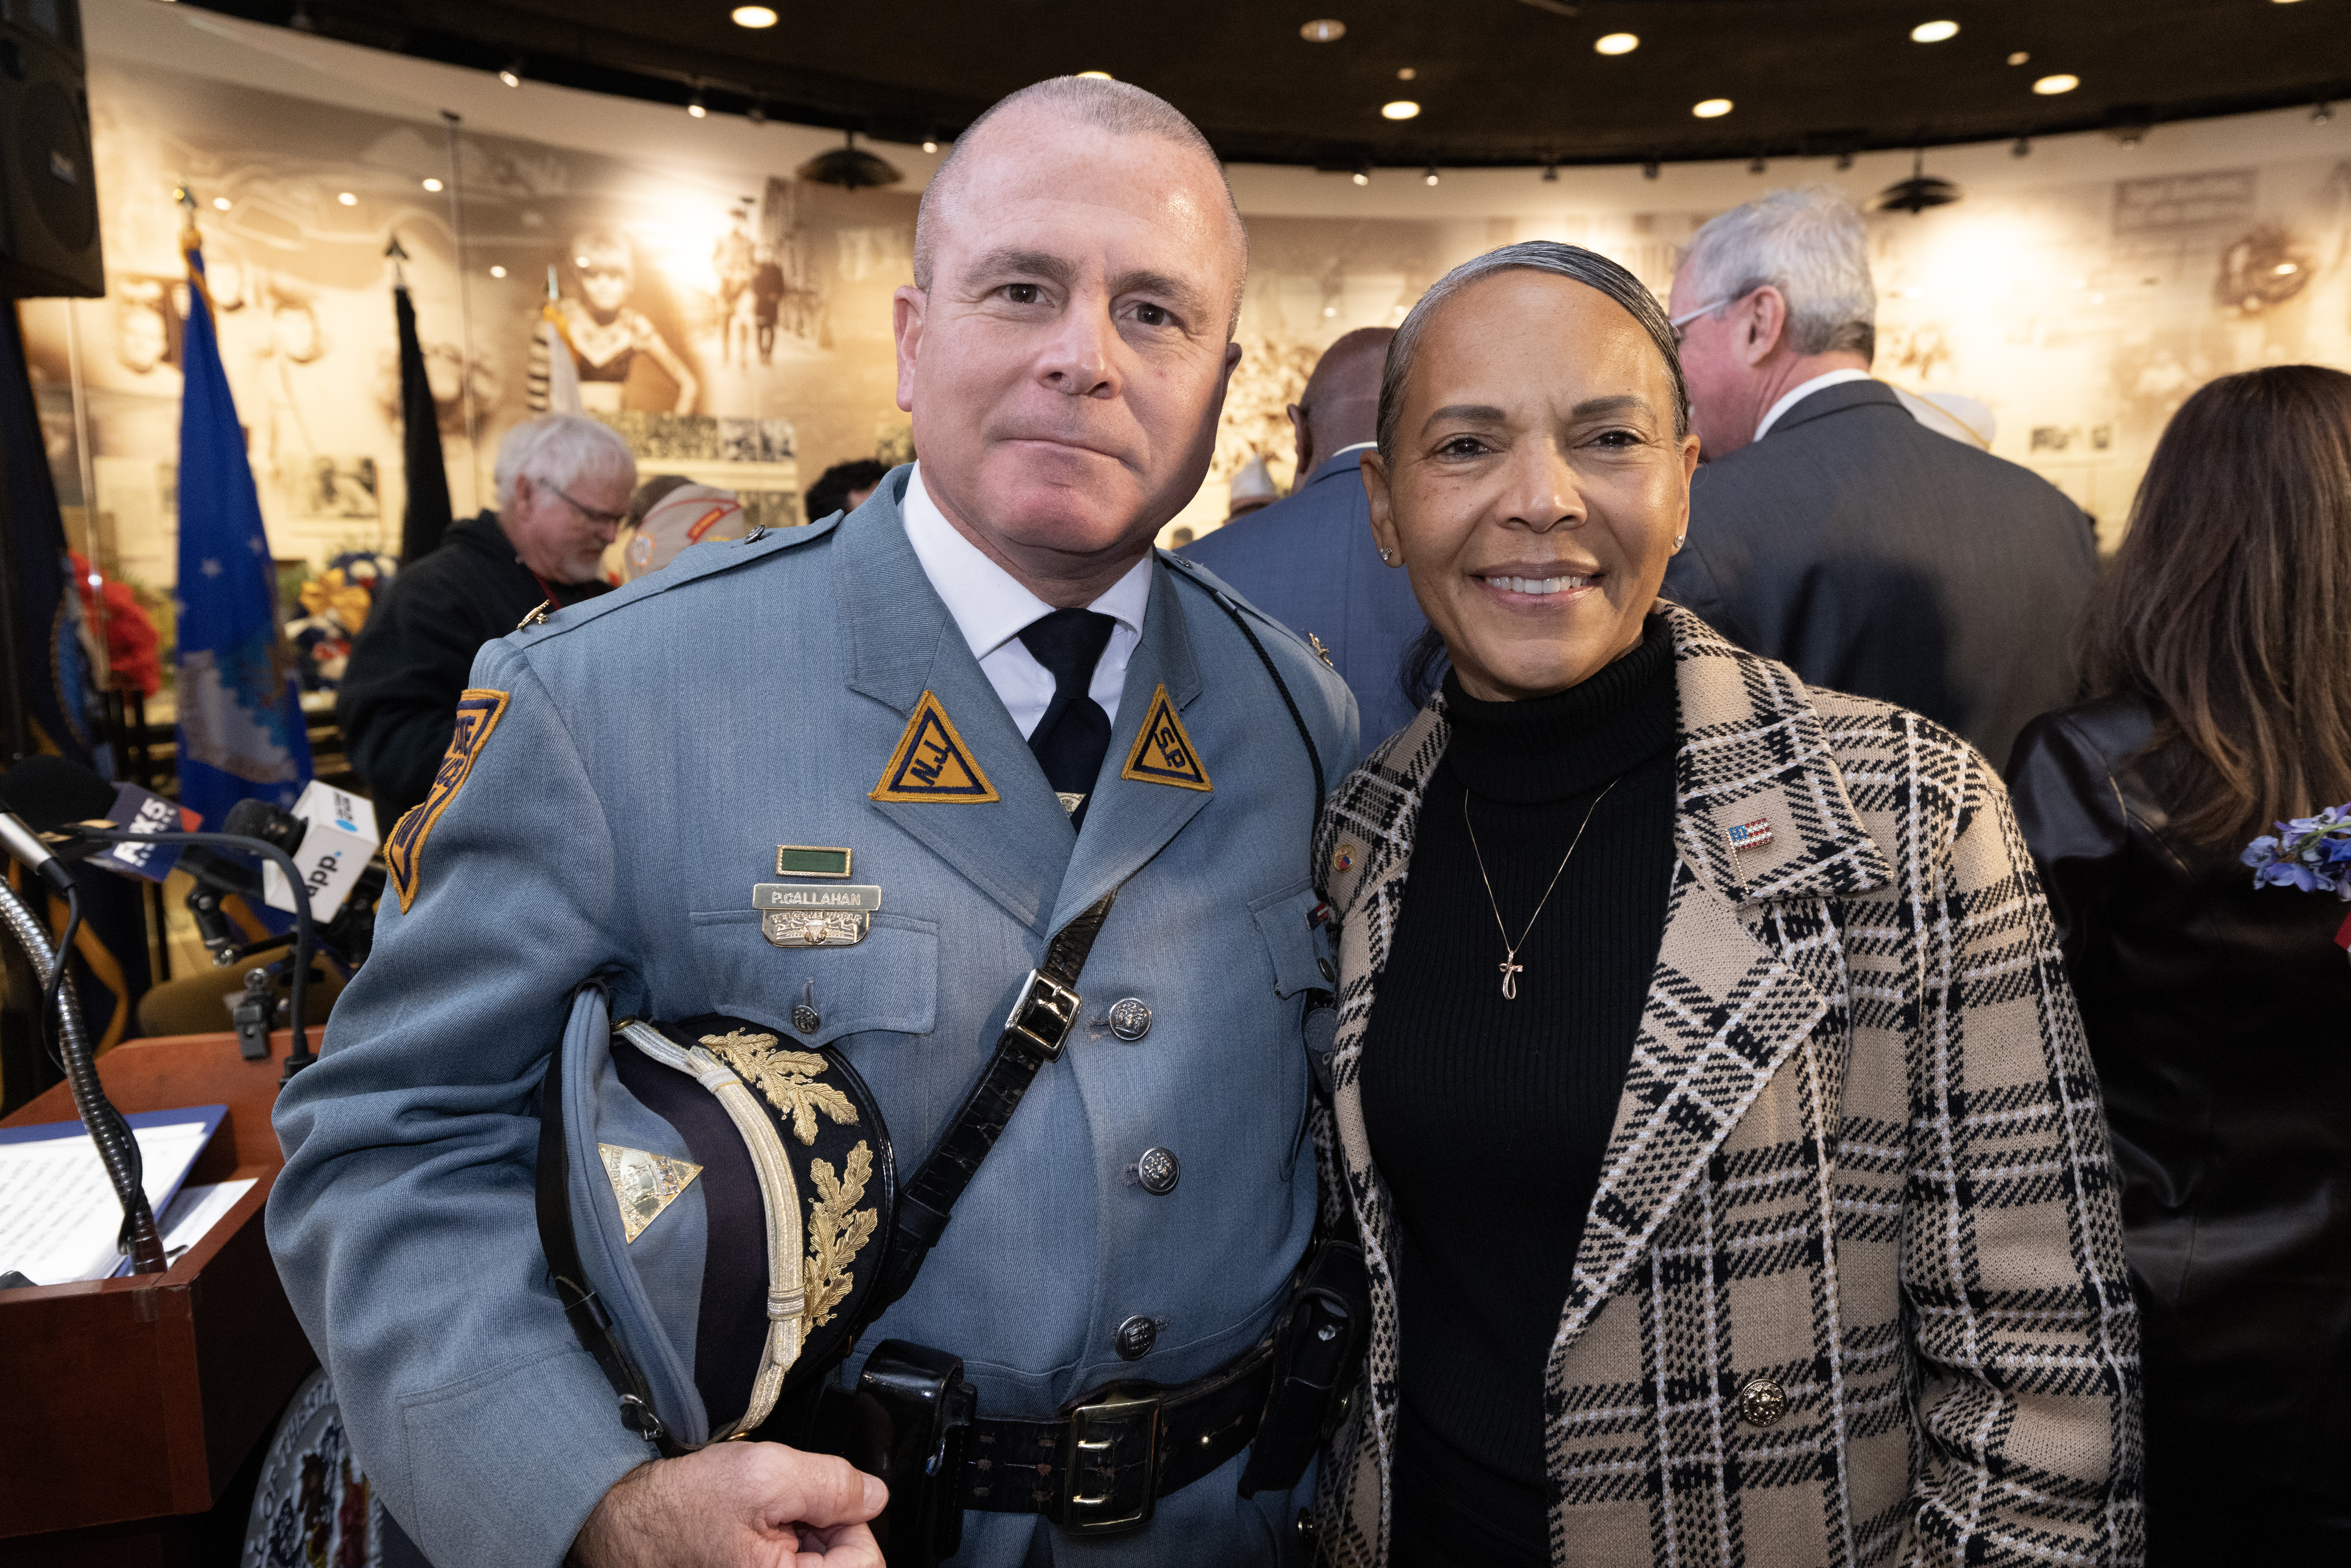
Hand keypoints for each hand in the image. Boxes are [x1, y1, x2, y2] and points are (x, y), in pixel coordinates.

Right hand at [572, 1443, 886, 1567]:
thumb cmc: (682, 1507)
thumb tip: (874, 1496)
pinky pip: (793, 1560)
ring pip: (819, 1560)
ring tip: (762, 1517)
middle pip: (842, 1562)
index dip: (851, 1521)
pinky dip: (784, 1539)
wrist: (631, 1521)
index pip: (865, 1562)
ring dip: (802, 1531)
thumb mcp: (764, 1476)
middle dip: (821, 1526)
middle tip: (781, 1507)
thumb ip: (830, 1484)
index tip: (820, 1502)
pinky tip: (756, 1528)